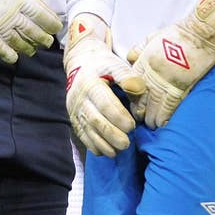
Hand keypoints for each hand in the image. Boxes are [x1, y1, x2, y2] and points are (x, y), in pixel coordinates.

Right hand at [0, 0, 62, 63]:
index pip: (40, 14)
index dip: (51, 23)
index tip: (57, 28)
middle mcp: (9, 13)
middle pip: (30, 30)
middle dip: (42, 38)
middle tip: (48, 42)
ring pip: (15, 40)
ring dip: (26, 47)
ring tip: (33, 50)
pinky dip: (6, 53)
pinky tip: (14, 58)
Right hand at [64, 13, 144, 156]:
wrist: (81, 64)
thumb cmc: (103, 66)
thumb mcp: (116, 65)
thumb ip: (128, 77)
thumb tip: (140, 90)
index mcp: (91, 84)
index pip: (104, 104)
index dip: (118, 117)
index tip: (132, 126)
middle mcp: (80, 98)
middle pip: (95, 121)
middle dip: (112, 135)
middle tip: (127, 144)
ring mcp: (75, 110)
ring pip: (88, 131)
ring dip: (103, 144)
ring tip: (118, 150)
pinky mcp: (74, 118)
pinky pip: (82, 135)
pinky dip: (93, 145)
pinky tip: (106, 150)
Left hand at [127, 0, 214, 128]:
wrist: (200, 34)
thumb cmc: (178, 34)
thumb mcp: (153, 36)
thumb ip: (140, 48)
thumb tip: (130, 58)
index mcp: (146, 59)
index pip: (132, 82)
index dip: (132, 95)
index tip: (134, 103)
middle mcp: (153, 72)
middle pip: (141, 97)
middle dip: (140, 109)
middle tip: (140, 118)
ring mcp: (167, 80)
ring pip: (154, 105)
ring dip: (151, 117)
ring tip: (151, 124)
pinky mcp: (181, 86)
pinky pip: (170, 106)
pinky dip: (165, 116)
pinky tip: (163, 124)